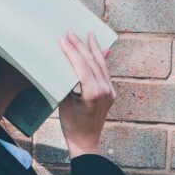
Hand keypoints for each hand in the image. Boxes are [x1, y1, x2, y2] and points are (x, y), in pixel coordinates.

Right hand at [57, 29, 115, 158]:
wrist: (86, 142)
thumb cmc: (71, 125)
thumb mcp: (65, 102)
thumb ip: (70, 81)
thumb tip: (69, 63)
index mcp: (93, 93)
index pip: (81, 65)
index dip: (71, 50)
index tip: (63, 39)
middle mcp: (105, 90)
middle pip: (92, 62)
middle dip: (81, 45)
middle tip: (71, 32)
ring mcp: (110, 91)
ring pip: (101, 65)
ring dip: (94, 49)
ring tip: (89, 34)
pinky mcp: (111, 93)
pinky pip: (105, 72)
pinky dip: (101, 60)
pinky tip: (102, 50)